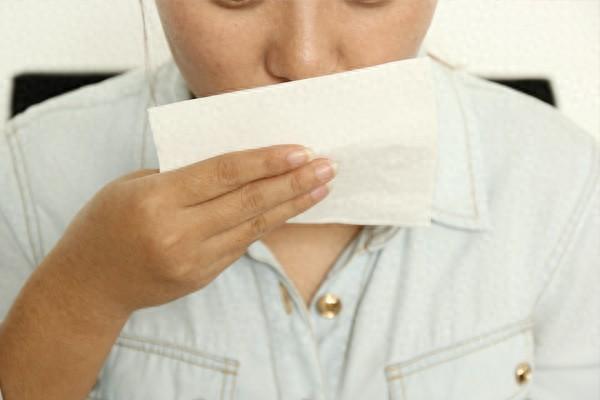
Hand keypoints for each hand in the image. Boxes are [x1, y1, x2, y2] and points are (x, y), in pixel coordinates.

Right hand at [43, 144, 335, 317]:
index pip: (224, 174)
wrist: (90, 284)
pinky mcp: (202, 277)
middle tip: (327, 166)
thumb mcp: (135, 184)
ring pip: (254, 227)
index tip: (301, 150)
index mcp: (157, 199)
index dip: (266, 161)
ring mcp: (193, 260)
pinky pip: (242, 244)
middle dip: (293, 182)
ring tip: (322, 187)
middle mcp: (179, 233)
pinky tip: (291, 208)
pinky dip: (269, 224)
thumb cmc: (107, 222)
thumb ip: (185, 176)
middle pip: (249, 202)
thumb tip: (239, 165)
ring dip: (292, 205)